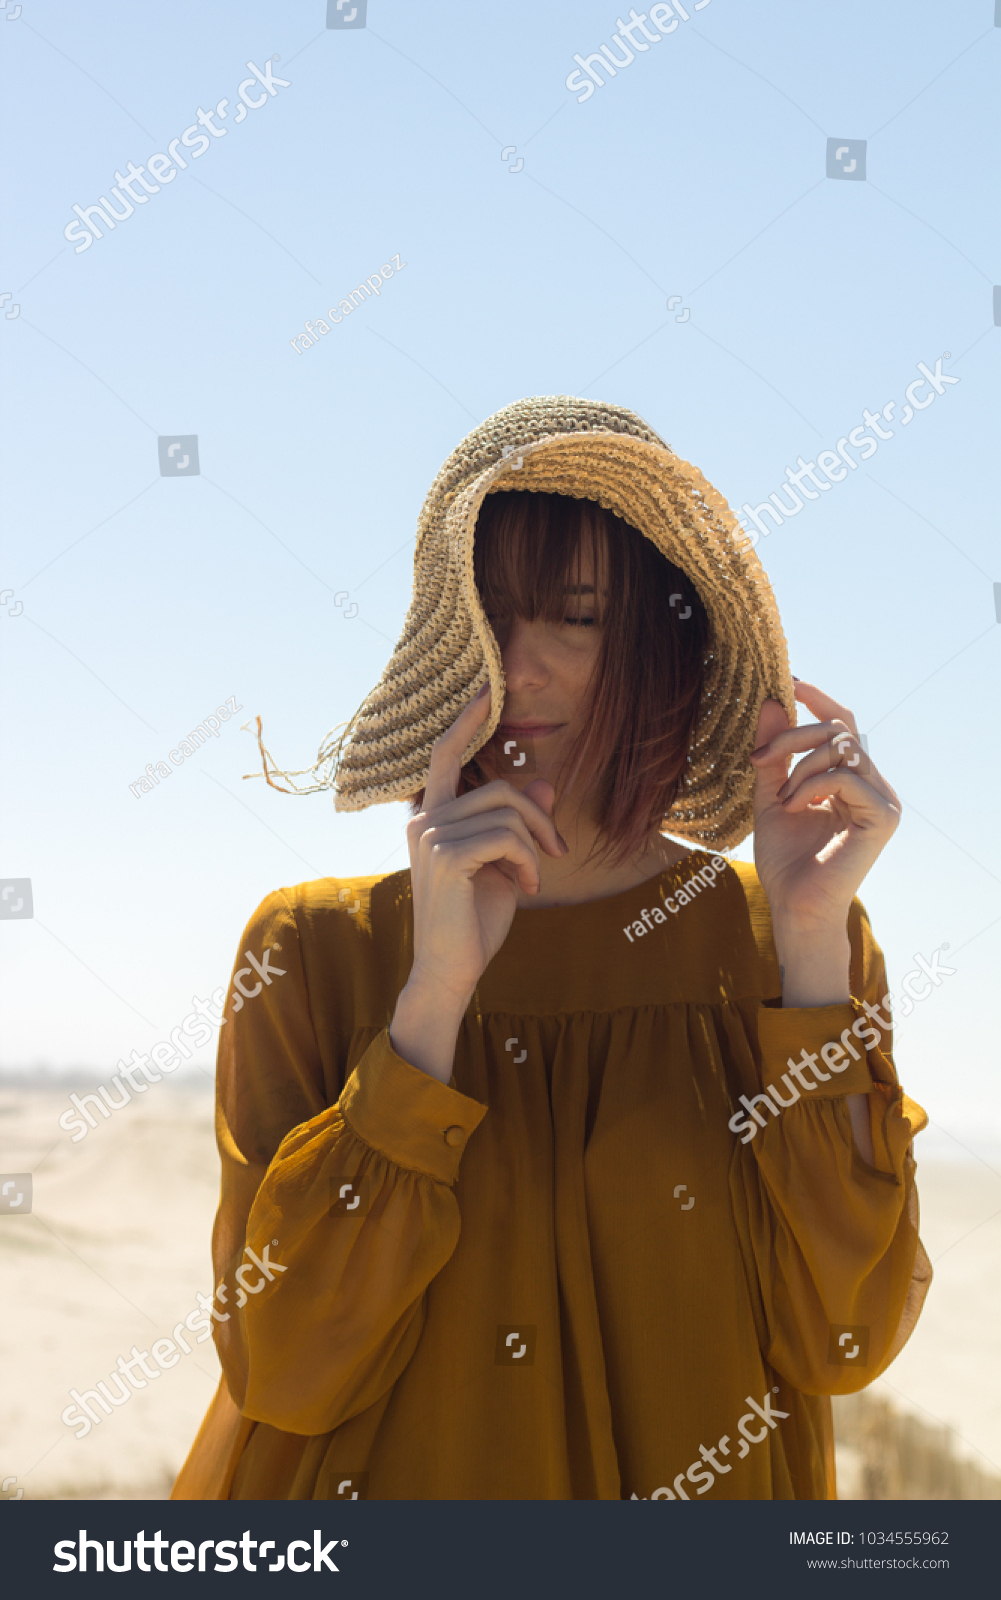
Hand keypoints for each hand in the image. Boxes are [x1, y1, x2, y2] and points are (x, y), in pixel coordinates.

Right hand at [390, 685, 566, 1079]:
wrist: (451, 969)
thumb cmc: (474, 921)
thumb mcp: (506, 864)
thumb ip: (518, 824)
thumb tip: (542, 781)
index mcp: (431, 817)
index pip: (446, 756)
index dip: (467, 718)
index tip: (489, 686)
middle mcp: (424, 819)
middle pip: (500, 788)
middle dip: (540, 817)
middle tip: (557, 852)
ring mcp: (430, 835)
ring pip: (509, 811)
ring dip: (535, 846)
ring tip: (534, 877)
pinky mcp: (446, 855)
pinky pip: (508, 837)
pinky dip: (529, 861)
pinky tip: (526, 886)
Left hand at [750, 680, 901, 936]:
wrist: (794, 905)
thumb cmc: (785, 859)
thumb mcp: (771, 794)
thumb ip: (774, 753)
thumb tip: (771, 701)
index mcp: (851, 778)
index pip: (842, 724)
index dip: (818, 699)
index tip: (788, 682)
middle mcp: (873, 785)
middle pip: (838, 731)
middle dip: (792, 736)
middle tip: (760, 758)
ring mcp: (883, 800)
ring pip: (843, 748)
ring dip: (800, 767)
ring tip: (782, 798)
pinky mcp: (885, 817)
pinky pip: (847, 777)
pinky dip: (812, 786)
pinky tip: (794, 807)